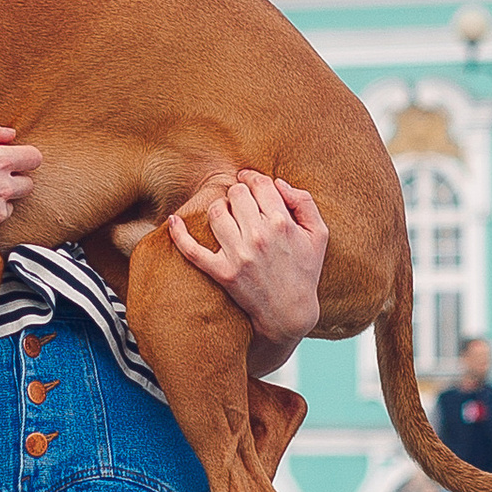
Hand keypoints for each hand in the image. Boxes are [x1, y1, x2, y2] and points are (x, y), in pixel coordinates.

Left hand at [168, 171, 327, 341]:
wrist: (290, 313)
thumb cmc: (305, 271)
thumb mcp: (318, 234)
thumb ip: (303, 202)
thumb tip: (278, 183)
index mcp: (282, 223)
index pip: (259, 184)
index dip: (253, 178)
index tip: (249, 181)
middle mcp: (259, 236)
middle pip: (236, 194)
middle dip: (238, 194)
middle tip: (241, 204)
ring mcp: (238, 255)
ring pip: (215, 212)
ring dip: (219, 209)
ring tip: (226, 216)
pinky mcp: (222, 272)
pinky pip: (193, 250)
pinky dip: (179, 233)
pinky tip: (173, 221)